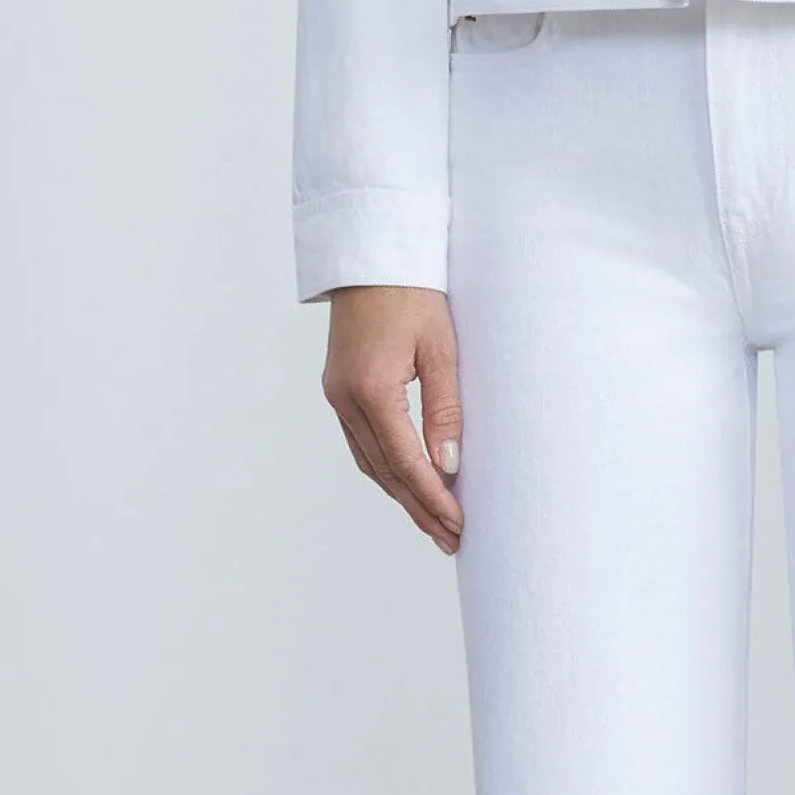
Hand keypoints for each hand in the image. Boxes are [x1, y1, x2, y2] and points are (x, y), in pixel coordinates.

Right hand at [320, 285, 464, 551]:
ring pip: (369, 462)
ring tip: (434, 521)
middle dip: (418, 508)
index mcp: (371, 388)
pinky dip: (386, 469)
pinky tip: (407, 484)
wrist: (372, 254)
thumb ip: (445, 409)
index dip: (432, 499)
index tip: (458, 525)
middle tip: (450, 539)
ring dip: (401, 495)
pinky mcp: (338, 389)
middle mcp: (345, 398)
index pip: (406, 462)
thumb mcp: (442, 348)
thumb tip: (449, 466)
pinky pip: (361, 444)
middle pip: (385, 471)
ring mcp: (337, 395)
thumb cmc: (414, 292)